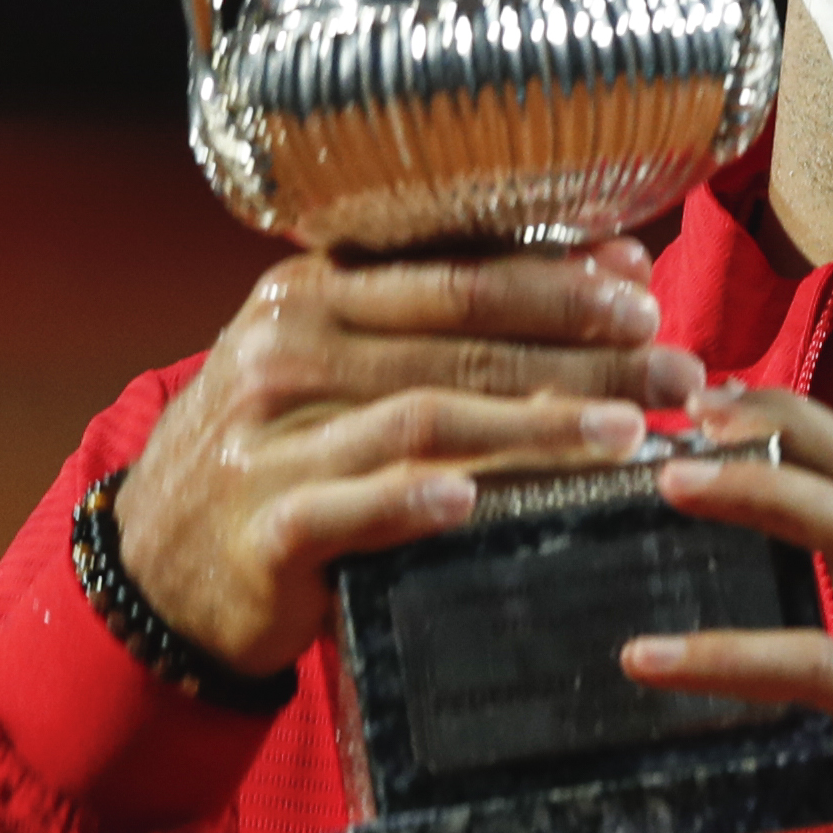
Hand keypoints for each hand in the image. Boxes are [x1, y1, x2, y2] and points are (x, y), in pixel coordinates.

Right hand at [113, 240, 701, 677]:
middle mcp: (287, 349)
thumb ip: (442, 321)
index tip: (643, 286)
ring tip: (624, 433)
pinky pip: (350, 506)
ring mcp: (272, 437)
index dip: (555, 276)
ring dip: (535, 423)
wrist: (158, 565)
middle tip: (674, 367)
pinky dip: (413, 500)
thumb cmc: (280, 451)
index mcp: (311, 293)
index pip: (453, 270)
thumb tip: (607, 267)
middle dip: (581, 351)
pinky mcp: (264, 525)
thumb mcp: (334, 363)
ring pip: (424, 416)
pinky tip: (476, 499)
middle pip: (458, 339)